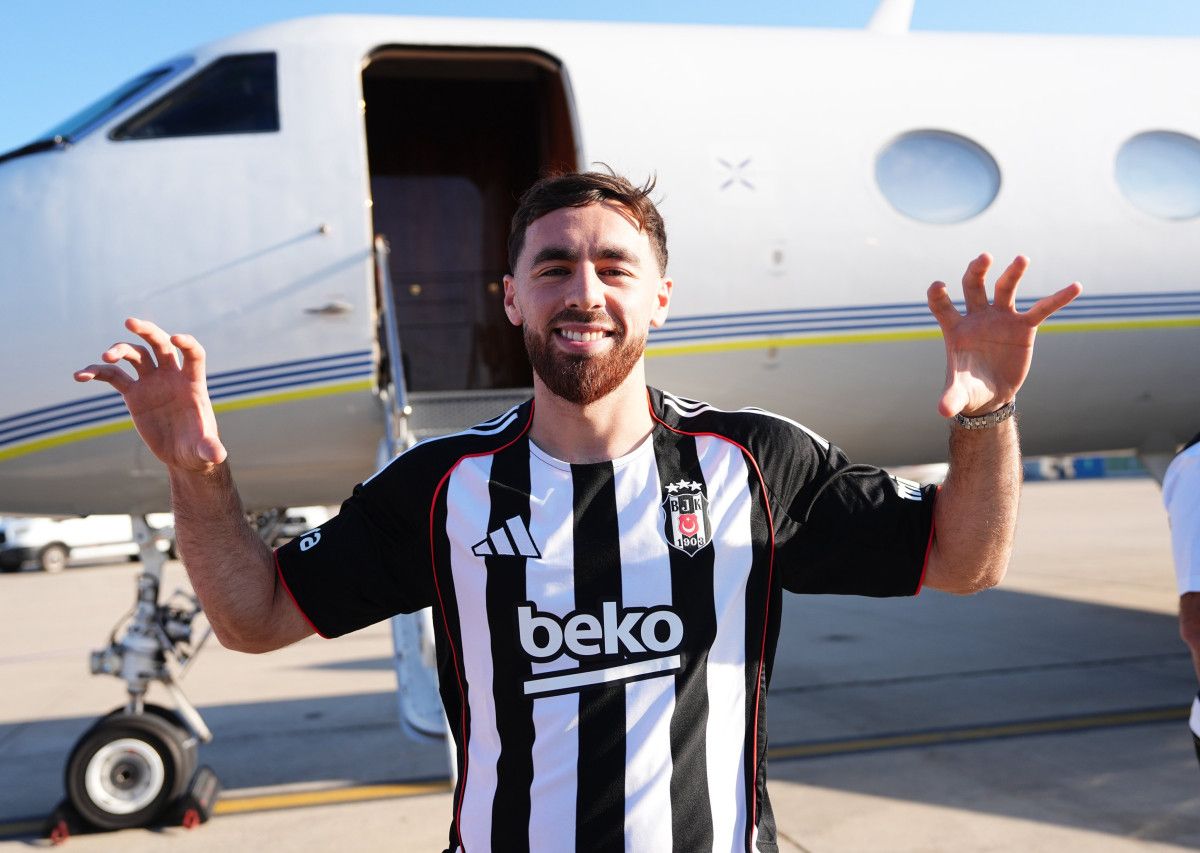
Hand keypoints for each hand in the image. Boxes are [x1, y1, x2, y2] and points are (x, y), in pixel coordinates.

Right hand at [74, 318, 226, 471]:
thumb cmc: (199, 449)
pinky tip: (80, 375)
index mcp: (192, 383)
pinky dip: (97, 372)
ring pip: (135, 355)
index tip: (175, 338)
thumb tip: (217, 456)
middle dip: (147, 330)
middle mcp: (171, 377)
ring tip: (105, 358)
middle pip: (160, 344)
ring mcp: (151, 382)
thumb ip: (210, 449)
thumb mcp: (204, 451)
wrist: (183, 454)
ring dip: (119, 350)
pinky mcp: (134, 393)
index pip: (193, 354)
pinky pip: (113, 376)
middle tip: (130, 322)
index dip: (187, 343)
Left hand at [927, 254, 1080, 417]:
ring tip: (1021, 258)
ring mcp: (1001, 318)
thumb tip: (942, 412)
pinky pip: (1042, 309)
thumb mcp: (960, 394)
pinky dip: (1058, 299)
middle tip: (984, 258)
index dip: (938, 295)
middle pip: (974, 286)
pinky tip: (1075, 286)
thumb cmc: (969, 389)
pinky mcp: (1024, 327)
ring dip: (1013, 273)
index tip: (939, 285)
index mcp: (956, 329)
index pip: (942, 305)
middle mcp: (977, 317)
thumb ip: (951, 398)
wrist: (991, 395)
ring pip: (1005, 289)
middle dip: (977, 271)